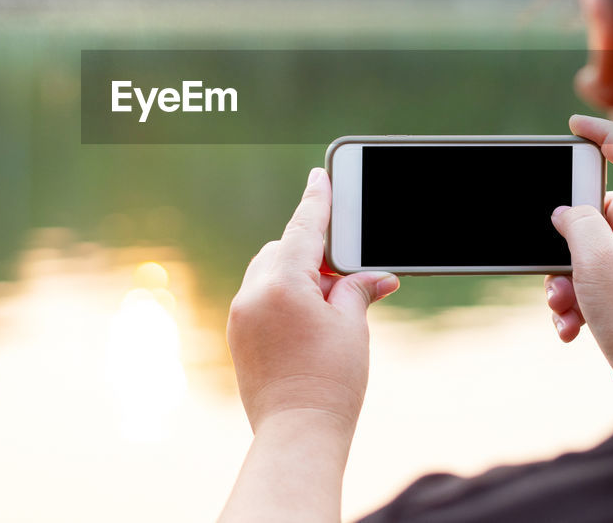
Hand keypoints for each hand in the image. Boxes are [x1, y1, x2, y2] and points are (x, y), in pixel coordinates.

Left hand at [227, 167, 399, 433]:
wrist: (297, 436)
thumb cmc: (331, 382)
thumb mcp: (351, 327)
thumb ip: (356, 290)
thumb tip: (375, 277)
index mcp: (282, 283)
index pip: (303, 228)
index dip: (316, 200)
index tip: (319, 176)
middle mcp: (253, 293)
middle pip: (282, 249)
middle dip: (311, 252)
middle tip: (343, 271)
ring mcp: (239, 316)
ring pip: (267, 272)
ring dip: (294, 274)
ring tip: (328, 302)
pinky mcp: (237, 336)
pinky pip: (258, 298)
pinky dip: (281, 295)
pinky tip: (307, 320)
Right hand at [546, 115, 612, 409]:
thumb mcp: (595, 259)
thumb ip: (577, 222)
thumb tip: (565, 213)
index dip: (601, 133)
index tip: (571, 128)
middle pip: (589, 213)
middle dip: (561, 242)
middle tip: (552, 265)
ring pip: (582, 254)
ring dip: (561, 281)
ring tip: (562, 306)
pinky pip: (586, 284)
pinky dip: (572, 304)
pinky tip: (571, 328)